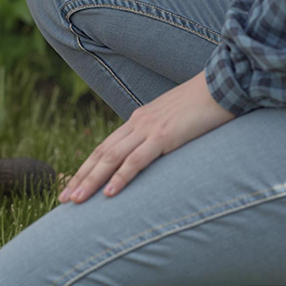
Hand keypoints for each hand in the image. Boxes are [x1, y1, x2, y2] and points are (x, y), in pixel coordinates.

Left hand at [60, 72, 234, 203]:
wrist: (222, 86)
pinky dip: (121, 177)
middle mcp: (137, 124)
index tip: (74, 185)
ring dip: (91, 181)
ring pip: (111, 158)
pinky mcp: (164, 136)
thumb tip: (159, 154)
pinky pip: (137, 160)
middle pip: (101, 153)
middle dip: (81, 177)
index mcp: (138, 121)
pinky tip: (110, 194)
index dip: (88, 167)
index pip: (105, 147)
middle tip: (63, 199)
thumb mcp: (178, 123)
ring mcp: (149, 129)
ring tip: (75, 200)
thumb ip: (164, 136)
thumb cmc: (205, 106)